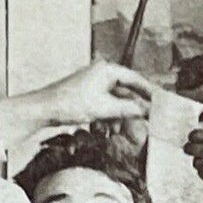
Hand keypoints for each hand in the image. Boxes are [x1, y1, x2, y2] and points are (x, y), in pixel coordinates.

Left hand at [35, 60, 152, 126]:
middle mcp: (101, 74)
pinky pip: (103, 107)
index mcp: (106, 70)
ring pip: (114, 103)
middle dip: (130, 111)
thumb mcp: (104, 108)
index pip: (134, 78)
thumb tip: (145, 110)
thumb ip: (127, 108)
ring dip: (117, 118)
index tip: (159, 101)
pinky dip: (106, 119)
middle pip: (124, 93)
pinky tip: (104, 130)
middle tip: (142, 122)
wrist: (44, 109)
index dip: (147, 91)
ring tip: (117, 132)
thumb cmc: (69, 103)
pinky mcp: (87, 96)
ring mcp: (93, 85)